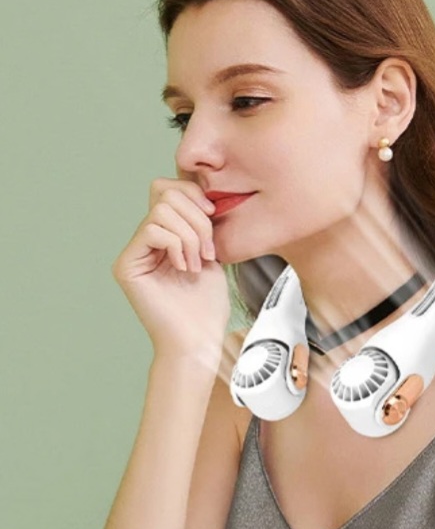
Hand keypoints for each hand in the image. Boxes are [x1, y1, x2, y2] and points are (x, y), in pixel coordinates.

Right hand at [111, 178, 230, 358]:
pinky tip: (185, 268)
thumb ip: (201, 222)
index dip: (195, 195)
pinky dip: (177, 245)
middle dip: (197, 218)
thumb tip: (199, 191)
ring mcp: (134, 252)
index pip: (170, 189)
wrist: (199, 339)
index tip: (214, 216)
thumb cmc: (207, 305)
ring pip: (162, 210)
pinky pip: (152, 229)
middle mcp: (146, 240)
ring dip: (191, 236)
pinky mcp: (127, 265)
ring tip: (197, 263)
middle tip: (208, 251)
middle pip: (165, 193)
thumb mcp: (212, 252)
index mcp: (166, 234)